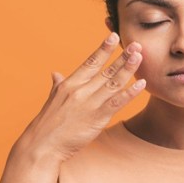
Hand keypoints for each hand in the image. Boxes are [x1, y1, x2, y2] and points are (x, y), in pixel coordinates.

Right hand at [16, 32, 145, 162]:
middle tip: (136, 44)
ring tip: (140, 57)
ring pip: (113, 83)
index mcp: (69, 84)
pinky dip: (130, 92)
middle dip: (122, 56)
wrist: (42, 145)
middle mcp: (80, 90)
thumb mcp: (52, 100)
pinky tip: (141, 84)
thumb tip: (55, 73)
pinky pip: (117, 102)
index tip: (114, 37)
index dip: (103, 49)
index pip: (90, 62)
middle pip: (105, 70)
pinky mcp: (96, 118)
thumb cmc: (47, 125)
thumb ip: (57, 85)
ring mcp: (89, 103)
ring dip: (128, 69)